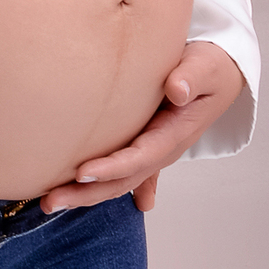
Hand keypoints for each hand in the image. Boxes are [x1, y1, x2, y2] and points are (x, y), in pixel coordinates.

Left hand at [41, 40, 244, 214]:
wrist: (220, 74)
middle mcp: (161, 148)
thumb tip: (176, 90)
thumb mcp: (206, 67)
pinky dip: (101, 182)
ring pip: (117, 178)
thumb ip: (191, 77)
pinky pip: (120, 169)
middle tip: (49, 201)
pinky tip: (79, 193)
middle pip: (122, 178)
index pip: (140, 157)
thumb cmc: (210, 68)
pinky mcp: (144, 143)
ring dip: (85, 192)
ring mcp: (152, 150)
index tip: (81, 172)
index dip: (112, 167)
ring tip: (48, 201)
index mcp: (175, 133)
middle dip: (87, 192)